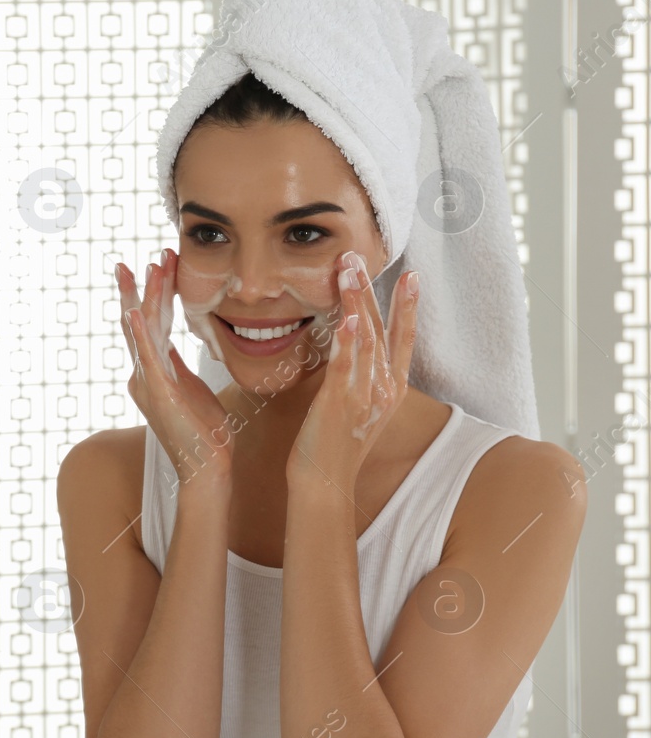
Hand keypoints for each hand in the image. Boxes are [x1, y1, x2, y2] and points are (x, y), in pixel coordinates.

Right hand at [117, 248, 233, 490]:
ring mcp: (147, 383)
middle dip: (144, 287)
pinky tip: (133, 312)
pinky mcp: (157, 394)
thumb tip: (174, 345)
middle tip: (145, 257)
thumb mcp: (193, 388)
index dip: (157, 293)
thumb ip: (179, 366)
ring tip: (147, 268)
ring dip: (145, 297)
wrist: (206, 466)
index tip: (161, 264)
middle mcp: (144, 374)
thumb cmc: (204, 433)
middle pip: (142, 321)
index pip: (154, 323)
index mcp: (155, 371)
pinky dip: (140, 334)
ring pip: (144, 331)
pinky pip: (147, 358)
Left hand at [288, 251, 418, 486]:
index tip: (412, 276)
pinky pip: (347, 367)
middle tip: (359, 255)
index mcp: (391, 389)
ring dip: (358, 301)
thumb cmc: (333, 444)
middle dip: (373, 290)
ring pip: (365, 339)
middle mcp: (384, 389)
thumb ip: (360, 377)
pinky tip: (351, 317)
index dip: (409, 307)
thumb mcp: (356, 406)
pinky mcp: (341, 404)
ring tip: (350, 269)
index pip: (403, 339)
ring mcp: (365, 396)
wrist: (324, 482)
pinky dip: (350, 341)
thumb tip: (352, 349)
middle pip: (383, 329)